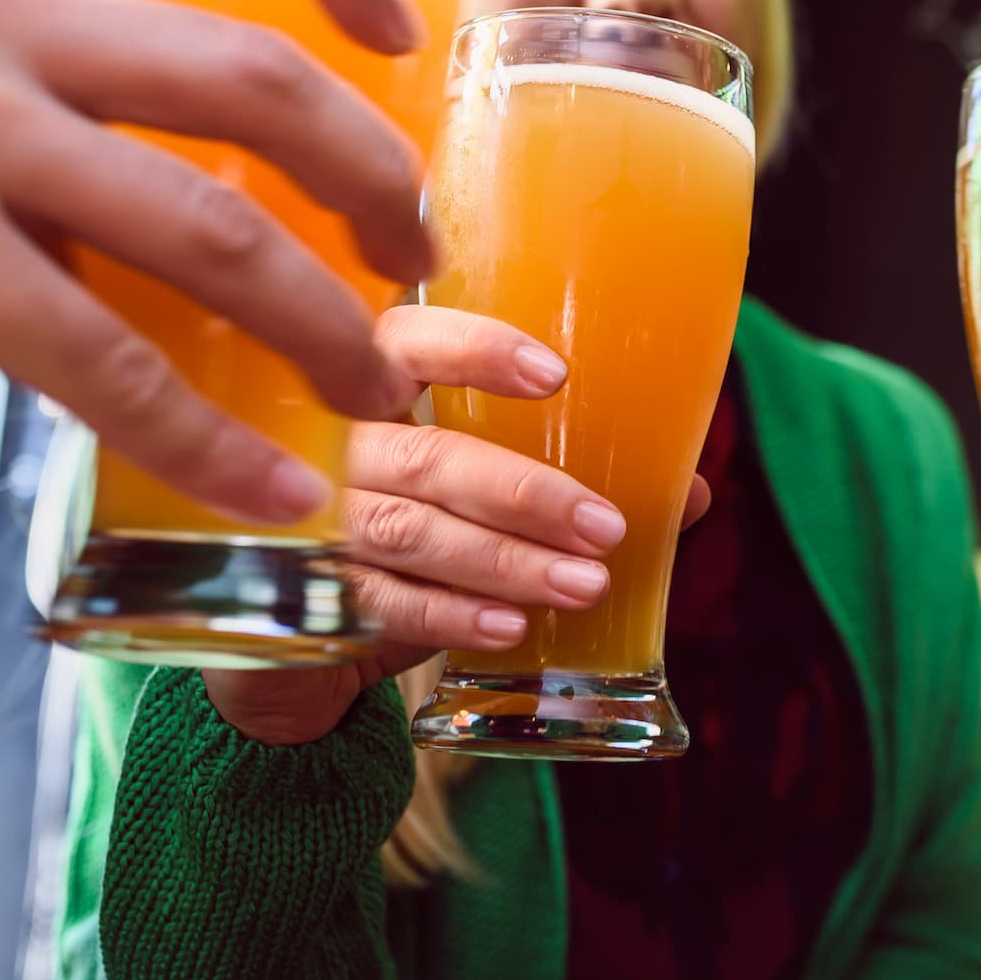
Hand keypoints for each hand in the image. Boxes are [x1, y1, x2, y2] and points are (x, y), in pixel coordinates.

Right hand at [0, 0, 434, 525]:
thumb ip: (64, 61)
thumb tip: (258, 148)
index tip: (407, 36)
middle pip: (259, 83)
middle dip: (375, 179)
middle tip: (420, 258)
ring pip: (213, 226)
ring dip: (325, 319)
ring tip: (381, 391)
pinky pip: (112, 362)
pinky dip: (210, 438)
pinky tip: (278, 489)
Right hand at [205, 305, 713, 745]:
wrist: (284, 640)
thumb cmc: (406, 534)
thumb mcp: (478, 500)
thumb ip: (576, 485)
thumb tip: (696, 490)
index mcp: (368, 389)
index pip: (405, 340)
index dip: (474, 350)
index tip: (556, 376)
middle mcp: (326, 445)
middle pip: (427, 455)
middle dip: (526, 493)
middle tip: (608, 526)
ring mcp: (301, 521)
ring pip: (410, 531)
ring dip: (505, 560)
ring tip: (586, 583)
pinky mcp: (293, 598)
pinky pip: (377, 602)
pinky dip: (450, 614)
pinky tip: (512, 624)